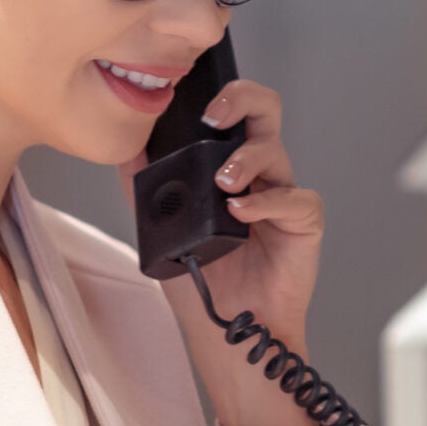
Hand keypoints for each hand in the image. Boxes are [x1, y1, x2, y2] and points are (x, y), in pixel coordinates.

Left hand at [115, 77, 332, 425]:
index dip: (222, 95)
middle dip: (243, 100)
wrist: (227, 329)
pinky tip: (241, 211)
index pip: (233, 113)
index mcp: (229, 166)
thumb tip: (123, 144)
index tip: (191, 97)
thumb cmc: (202, 281)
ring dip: (246, 159)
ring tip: (222, 182)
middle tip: (214, 115)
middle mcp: (259, 174)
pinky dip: (267, 201)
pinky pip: (296, 198)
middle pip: (265, 113)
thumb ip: (144, 185)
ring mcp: (283, 196)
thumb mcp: (160, 226)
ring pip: (276, 151)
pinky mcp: (303, 224)